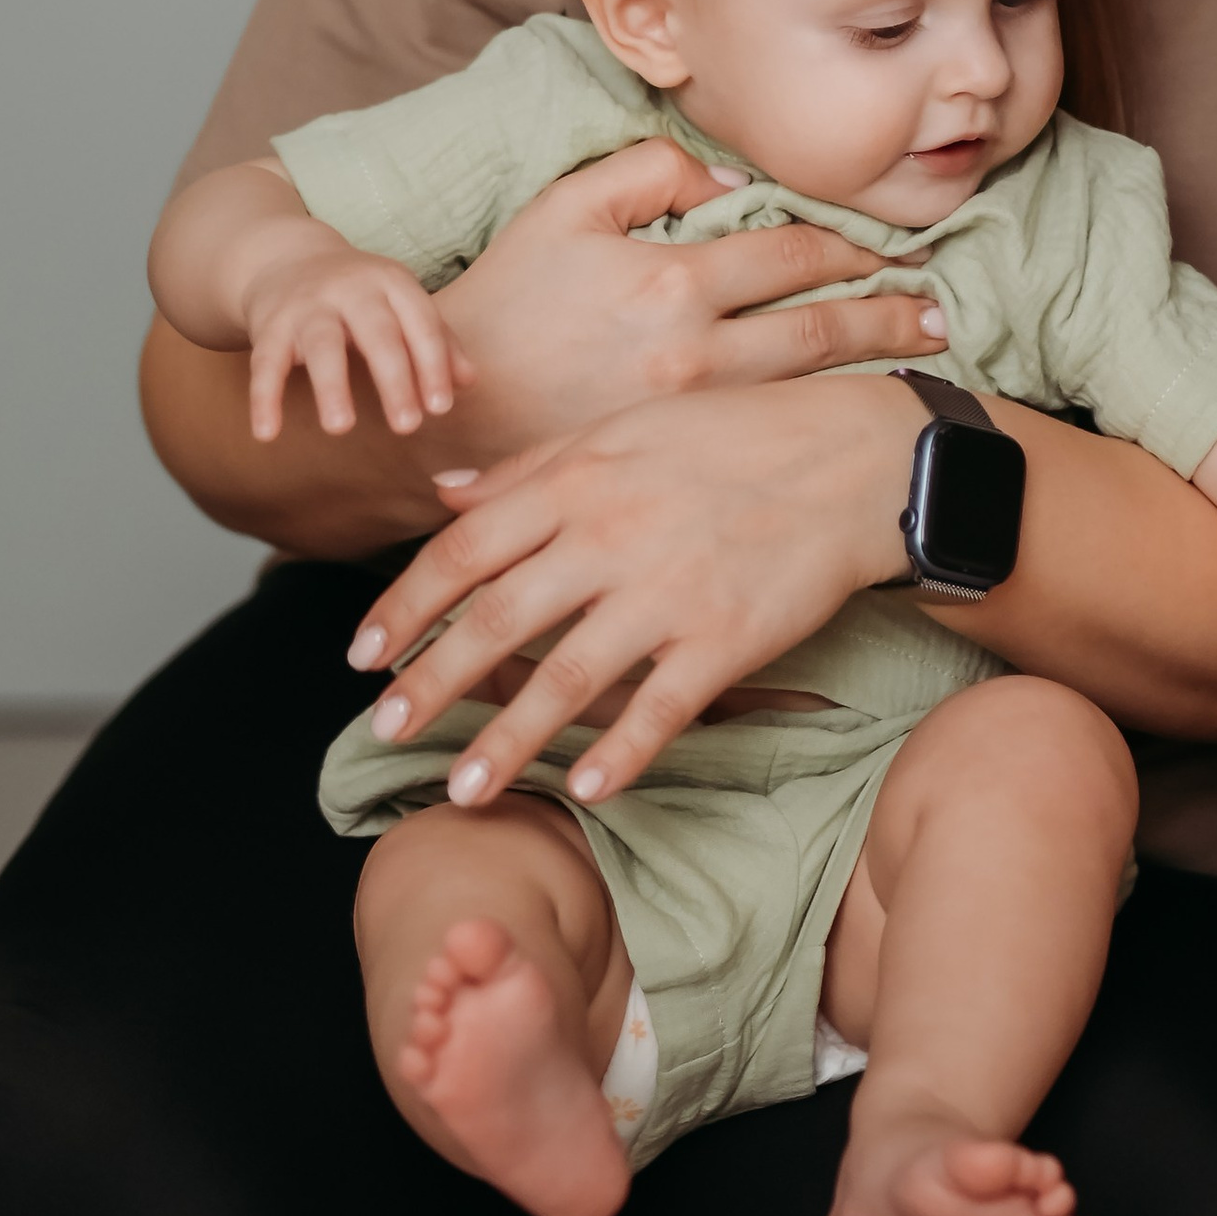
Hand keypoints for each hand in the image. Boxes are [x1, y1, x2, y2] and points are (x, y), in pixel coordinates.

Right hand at [241, 245, 470, 443]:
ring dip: (331, 387)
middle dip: (393, 380)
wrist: (285, 258)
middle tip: (407, 427)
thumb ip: (436, 340)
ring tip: (340, 428)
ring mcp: (307, 306)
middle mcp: (350, 289)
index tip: (441, 408)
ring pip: (321, 346)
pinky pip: (265, 362)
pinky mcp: (270, 325)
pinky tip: (266, 434)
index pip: (420, 323)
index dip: (433, 364)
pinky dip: (263, 398)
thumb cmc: (360, 295)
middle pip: (376, 334)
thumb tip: (469, 383)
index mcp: (391, 282)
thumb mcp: (400, 304)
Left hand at [344, 373, 925, 808]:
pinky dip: (620, 752)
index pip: (466, 548)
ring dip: (506, 740)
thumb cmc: (736, 436)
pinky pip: (661, 707)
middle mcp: (611, 535)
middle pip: (498, 620)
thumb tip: (442, 493)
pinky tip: (582, 787)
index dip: (406, 605)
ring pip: (567, 677)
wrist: (854, 458)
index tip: (362, 652)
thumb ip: (529, 466)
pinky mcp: (726, 637)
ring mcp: (669, 591)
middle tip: (382, 729)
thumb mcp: (624, 425)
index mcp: (579, 478)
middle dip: (431, 682)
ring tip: (460, 790)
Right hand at [429, 136, 949, 459]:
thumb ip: (650, 171)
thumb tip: (734, 181)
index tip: (896, 249)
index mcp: (670, 283)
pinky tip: (855, 408)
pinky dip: (824, 415)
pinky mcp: (681, 463)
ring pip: (810, 388)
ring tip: (923, 352)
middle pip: (823, 329)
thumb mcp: (563, 208)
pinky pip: (773, 434)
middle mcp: (694, 356)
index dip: (854, 245)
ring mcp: (692, 420)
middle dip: (891, 315)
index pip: (793, 254)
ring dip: (875, 367)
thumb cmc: (505, 302)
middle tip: (940, 311)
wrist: (449, 415)